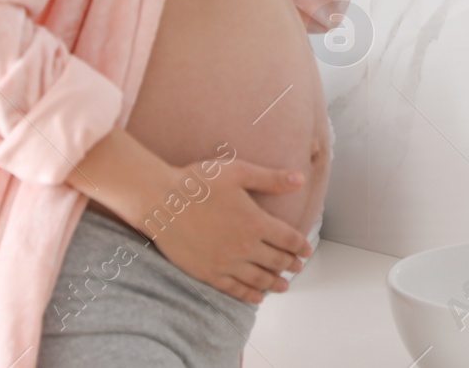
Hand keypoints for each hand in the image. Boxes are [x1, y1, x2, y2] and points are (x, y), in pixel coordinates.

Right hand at [149, 157, 313, 303]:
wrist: (161, 201)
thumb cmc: (198, 182)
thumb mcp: (238, 172)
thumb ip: (271, 179)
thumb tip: (299, 179)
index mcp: (255, 222)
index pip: (288, 239)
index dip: (300, 246)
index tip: (307, 251)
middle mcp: (244, 246)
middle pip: (276, 261)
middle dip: (290, 265)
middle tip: (297, 268)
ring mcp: (225, 262)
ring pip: (258, 278)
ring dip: (274, 283)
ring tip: (284, 286)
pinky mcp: (207, 273)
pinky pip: (234, 289)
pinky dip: (249, 294)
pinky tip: (256, 297)